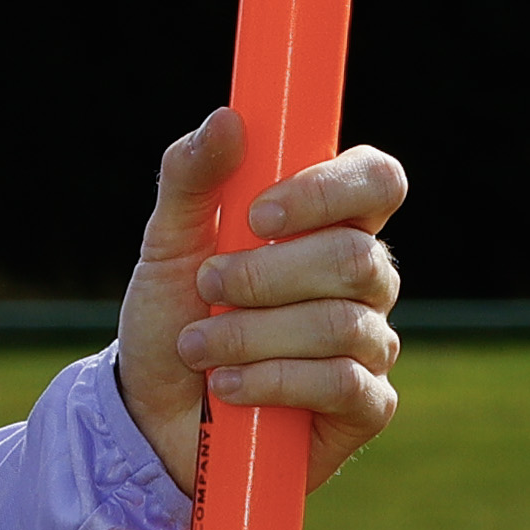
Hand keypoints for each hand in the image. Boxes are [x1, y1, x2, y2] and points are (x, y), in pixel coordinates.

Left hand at [115, 109, 407, 496]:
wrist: (152, 412)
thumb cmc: (173, 318)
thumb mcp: (167, 243)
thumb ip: (193, 177)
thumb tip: (228, 118)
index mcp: (329, 225)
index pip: (377, 181)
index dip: (329, 191)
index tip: (259, 214)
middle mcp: (365, 280)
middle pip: (353, 259)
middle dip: (264, 276)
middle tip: (207, 288)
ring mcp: (371, 343)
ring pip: (341, 325)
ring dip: (252, 335)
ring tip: (199, 348)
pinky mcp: (365, 406)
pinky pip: (345, 384)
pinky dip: (274, 382)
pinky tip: (229, 388)